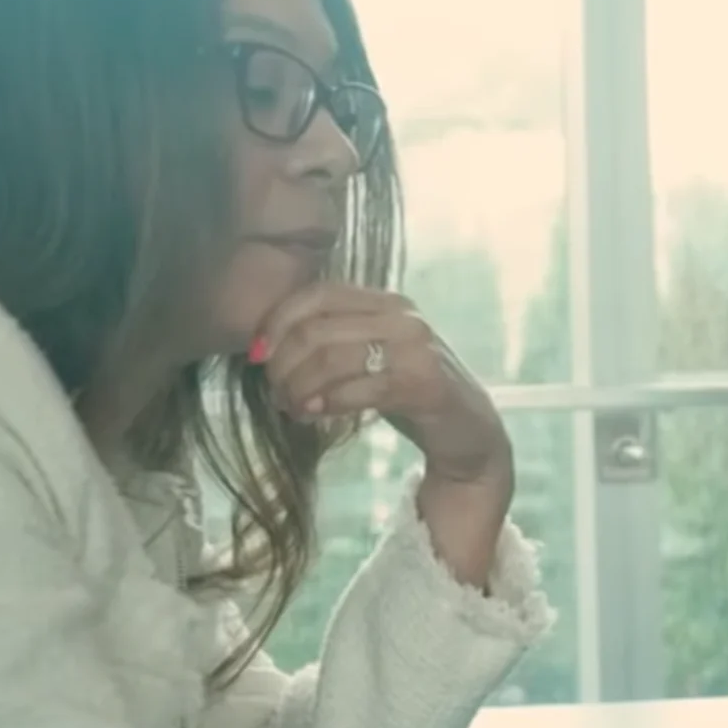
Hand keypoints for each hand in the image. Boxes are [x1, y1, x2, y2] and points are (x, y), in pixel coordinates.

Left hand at [250, 284, 511, 486]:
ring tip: (292, 407)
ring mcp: (416, 347)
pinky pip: (359, 388)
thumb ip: (330, 343)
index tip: (258, 356)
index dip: (278, 322)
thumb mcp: (369, 358)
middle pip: (318, 328)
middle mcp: (401, 315)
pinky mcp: (424, 383)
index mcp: (384, 301)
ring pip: (332, 357)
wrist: (469, 433)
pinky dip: (327, 402)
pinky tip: (314, 415)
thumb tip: (265, 350)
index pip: (317, 294)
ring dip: (300, 386)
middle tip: (275, 392)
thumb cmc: (409, 394)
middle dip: (284, 363)